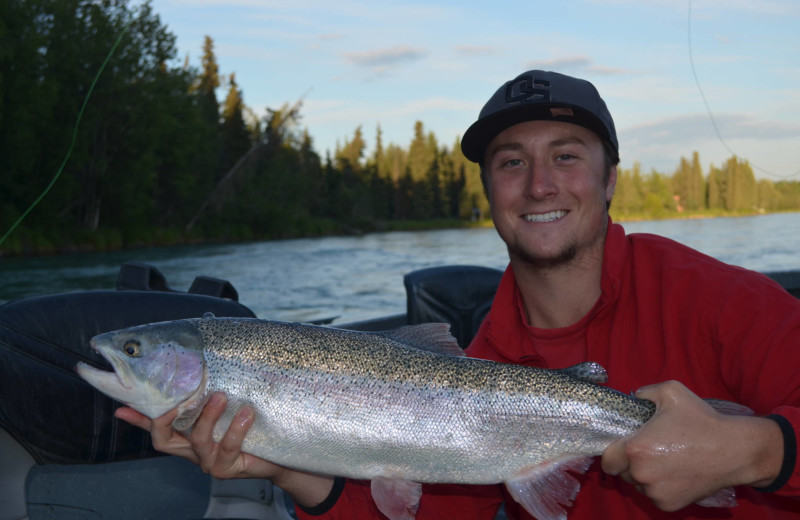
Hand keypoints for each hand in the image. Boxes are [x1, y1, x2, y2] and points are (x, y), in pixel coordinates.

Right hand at [115, 392, 282, 479]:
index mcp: (187, 437)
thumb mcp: (227, 410)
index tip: (121, 406)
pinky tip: (246, 413)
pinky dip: (236, 428)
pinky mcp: (228, 467)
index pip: (156, 428)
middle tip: (176, 400)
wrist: (277, 455)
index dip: (137, 419)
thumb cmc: (250, 429)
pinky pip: (228, 447)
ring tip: (220, 396)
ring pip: (198, 440)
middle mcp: (193, 451)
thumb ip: (208, 396)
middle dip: (165, 420)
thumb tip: (193, 366)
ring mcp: (209, 461)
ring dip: (208, 416)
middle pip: (164, 441)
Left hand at [601, 380, 782, 511]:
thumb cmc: (702, 421)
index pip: (607, 460)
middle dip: (631, 463)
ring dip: (646, 475)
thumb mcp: (671, 392)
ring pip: (639, 485)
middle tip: (651, 451)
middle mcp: (642, 474)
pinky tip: (676, 473)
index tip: (624, 448)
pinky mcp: (669, 505)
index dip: (613, 453)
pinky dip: (661, 487)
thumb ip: (644, 392)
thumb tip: (634, 396)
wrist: (734, 450)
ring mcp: (655, 492)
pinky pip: (655, 495)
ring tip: (667, 460)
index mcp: (636, 449)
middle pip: (623, 472)